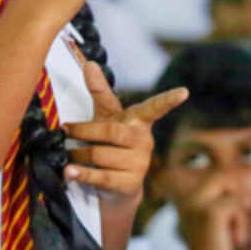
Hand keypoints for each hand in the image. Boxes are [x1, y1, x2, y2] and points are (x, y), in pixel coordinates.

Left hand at [62, 61, 187, 204]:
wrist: (116, 186)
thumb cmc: (111, 143)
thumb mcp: (106, 116)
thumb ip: (99, 91)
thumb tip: (89, 63)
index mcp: (140, 121)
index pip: (155, 108)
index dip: (169, 99)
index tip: (184, 92)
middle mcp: (144, 141)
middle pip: (111, 132)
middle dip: (85, 131)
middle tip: (66, 130)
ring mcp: (140, 164)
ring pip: (101, 155)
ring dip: (79, 153)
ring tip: (69, 154)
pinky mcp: (129, 184)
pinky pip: (101, 177)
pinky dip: (82, 174)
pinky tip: (70, 172)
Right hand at [178, 178, 248, 249]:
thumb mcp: (220, 226)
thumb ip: (228, 207)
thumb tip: (249, 197)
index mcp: (190, 201)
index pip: (218, 177)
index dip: (235, 189)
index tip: (245, 206)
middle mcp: (191, 199)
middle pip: (224, 177)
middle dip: (238, 195)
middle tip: (246, 210)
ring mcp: (199, 204)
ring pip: (232, 195)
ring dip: (241, 215)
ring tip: (236, 233)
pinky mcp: (211, 212)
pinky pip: (235, 206)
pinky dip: (242, 223)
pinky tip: (237, 240)